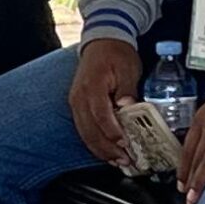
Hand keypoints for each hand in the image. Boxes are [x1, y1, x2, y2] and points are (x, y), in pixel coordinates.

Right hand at [69, 38, 142, 167]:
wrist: (102, 41)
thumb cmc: (116, 54)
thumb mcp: (128, 67)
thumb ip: (127, 88)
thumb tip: (128, 106)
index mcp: (93, 86)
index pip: (100, 114)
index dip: (112, 132)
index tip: (124, 143)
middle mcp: (79, 97)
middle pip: (90, 130)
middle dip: (107, 149)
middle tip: (124, 161)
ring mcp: (76, 102)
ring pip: (85, 133)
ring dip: (101, 150)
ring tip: (117, 162)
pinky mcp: (78, 106)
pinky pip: (84, 129)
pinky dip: (95, 143)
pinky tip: (107, 152)